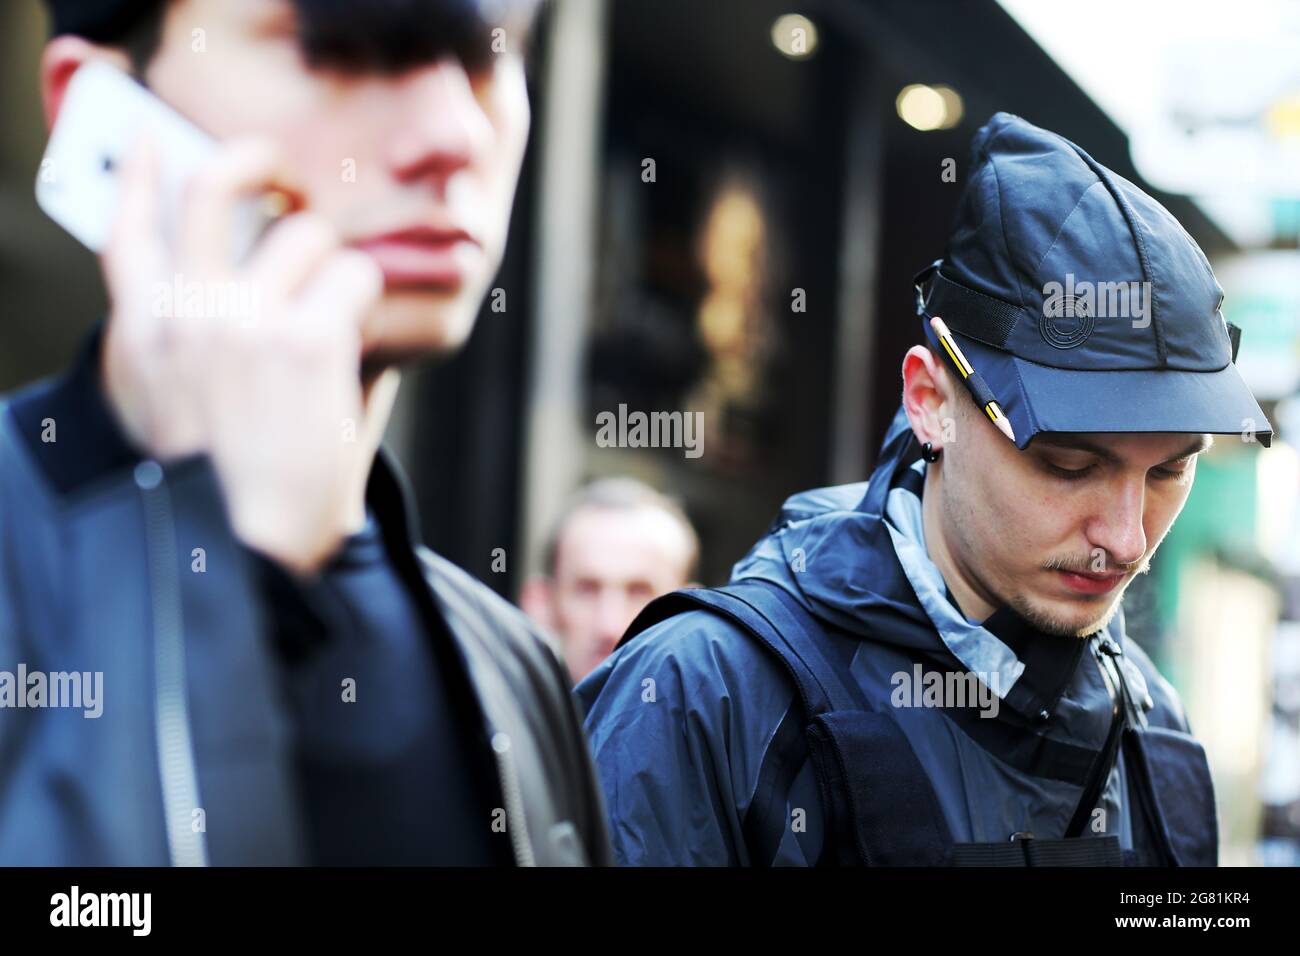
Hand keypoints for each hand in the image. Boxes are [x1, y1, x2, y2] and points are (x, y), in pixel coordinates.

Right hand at [100, 134, 383, 575]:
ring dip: (331, 265)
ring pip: (304, 234)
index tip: (154, 144)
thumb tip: (246, 288)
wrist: (243, 549)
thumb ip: (195, 345)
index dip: (142, 178)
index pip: (128, 231)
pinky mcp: (305, 338)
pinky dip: (363, 302)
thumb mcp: (177, 412)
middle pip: (213, 190)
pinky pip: (353, 276)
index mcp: (145, 334)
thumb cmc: (223, 492)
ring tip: (336, 315)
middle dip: (256, 162)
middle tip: (286, 177)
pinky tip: (355, 342)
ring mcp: (243, 318)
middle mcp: (186, 313)